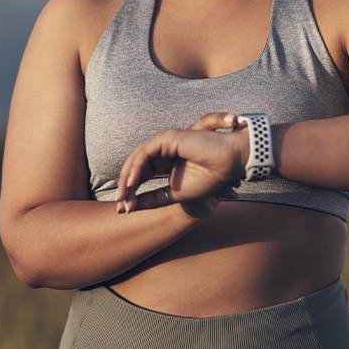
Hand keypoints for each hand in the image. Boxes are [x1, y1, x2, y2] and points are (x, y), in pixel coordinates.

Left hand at [115, 112, 246, 215]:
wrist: (228, 165)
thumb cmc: (209, 178)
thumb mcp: (175, 194)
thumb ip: (154, 198)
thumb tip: (132, 207)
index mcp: (165, 161)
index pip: (141, 175)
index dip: (131, 191)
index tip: (124, 211)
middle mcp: (163, 150)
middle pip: (135, 166)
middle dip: (125, 186)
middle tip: (119, 207)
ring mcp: (164, 142)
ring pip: (137, 160)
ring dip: (127, 180)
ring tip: (123, 198)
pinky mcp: (167, 138)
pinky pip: (145, 154)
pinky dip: (136, 170)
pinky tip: (132, 184)